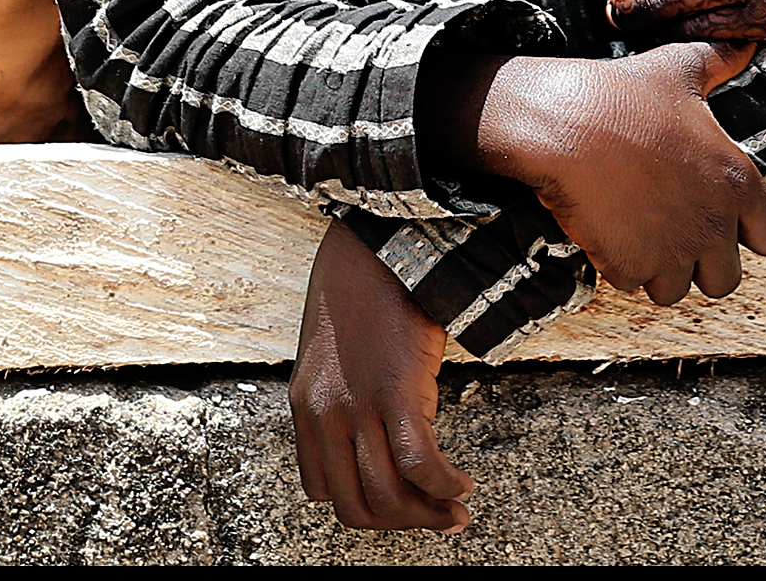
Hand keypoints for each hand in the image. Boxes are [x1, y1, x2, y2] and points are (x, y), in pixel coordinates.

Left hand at [290, 218, 471, 531]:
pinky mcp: (394, 392)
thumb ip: (343, 397)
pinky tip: (461, 484)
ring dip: (428, 514)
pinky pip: (418, 465)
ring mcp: (356, 406)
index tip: (400, 499)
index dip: (365, 505)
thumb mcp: (335, 354)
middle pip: (356, 506)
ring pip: (388, 496)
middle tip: (437, 518)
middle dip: (401, 522)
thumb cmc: (364, 290)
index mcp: (304, 408)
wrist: (379, 242)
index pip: (323, 491)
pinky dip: (443, 486)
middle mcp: (323, 415)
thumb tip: (375, 437)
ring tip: (455, 508)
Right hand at [459, 45, 765, 305]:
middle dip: (701, 262)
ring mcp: (673, 252)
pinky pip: (632, 282)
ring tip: (635, 229)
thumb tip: (747, 39)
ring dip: (658, 268)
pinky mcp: (631, 266)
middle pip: (725, 279)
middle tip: (671, 229)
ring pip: (676, 289)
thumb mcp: (681, 67)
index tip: (721, 216)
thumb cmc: (625, 93)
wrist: (565, 122)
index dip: (748, 231)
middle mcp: (714, 226)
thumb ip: (722, 59)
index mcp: (737, 183)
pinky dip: (618, 264)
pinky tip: (606, 227)